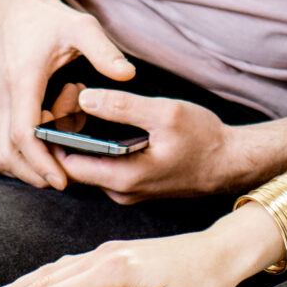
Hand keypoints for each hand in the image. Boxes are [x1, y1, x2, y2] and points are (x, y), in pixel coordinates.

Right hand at [0, 0, 133, 190]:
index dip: (41, 161)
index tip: (62, 179)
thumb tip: (128, 74)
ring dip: (22, 167)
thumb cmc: (49, 20)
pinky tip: (40, 148)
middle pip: (7, 153)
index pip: (23, 134)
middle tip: (65, 175)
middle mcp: (1, 96)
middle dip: (35, 172)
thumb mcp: (81, 27)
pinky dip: (14, 158)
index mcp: (22, 80)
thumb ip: (104, 50)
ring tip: (54, 157)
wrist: (16, 9)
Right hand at [0, 211, 278, 286]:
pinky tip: (30, 286)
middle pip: (44, 282)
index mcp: (114, 271)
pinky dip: (40, 279)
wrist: (224, 251)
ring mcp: (106, 253)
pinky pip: (65, 267)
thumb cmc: (202, 284)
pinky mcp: (112, 255)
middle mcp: (104, 257)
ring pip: (50, 272)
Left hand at [50, 89, 269, 202]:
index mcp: (123, 178)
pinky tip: (100, 116)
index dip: (56, 136)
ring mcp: (126, 190)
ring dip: (80, 135)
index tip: (59, 105)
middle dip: (65, 131)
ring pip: (88, 164)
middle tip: (70, 95)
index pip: (66, 165)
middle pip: (73, 164)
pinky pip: (103, 165)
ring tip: (81, 99)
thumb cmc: (204, 139)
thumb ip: (123, 107)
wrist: (231, 161)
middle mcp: (119, 191)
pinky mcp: (134, 183)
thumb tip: (86, 98)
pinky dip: (95, 143)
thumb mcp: (166, 114)